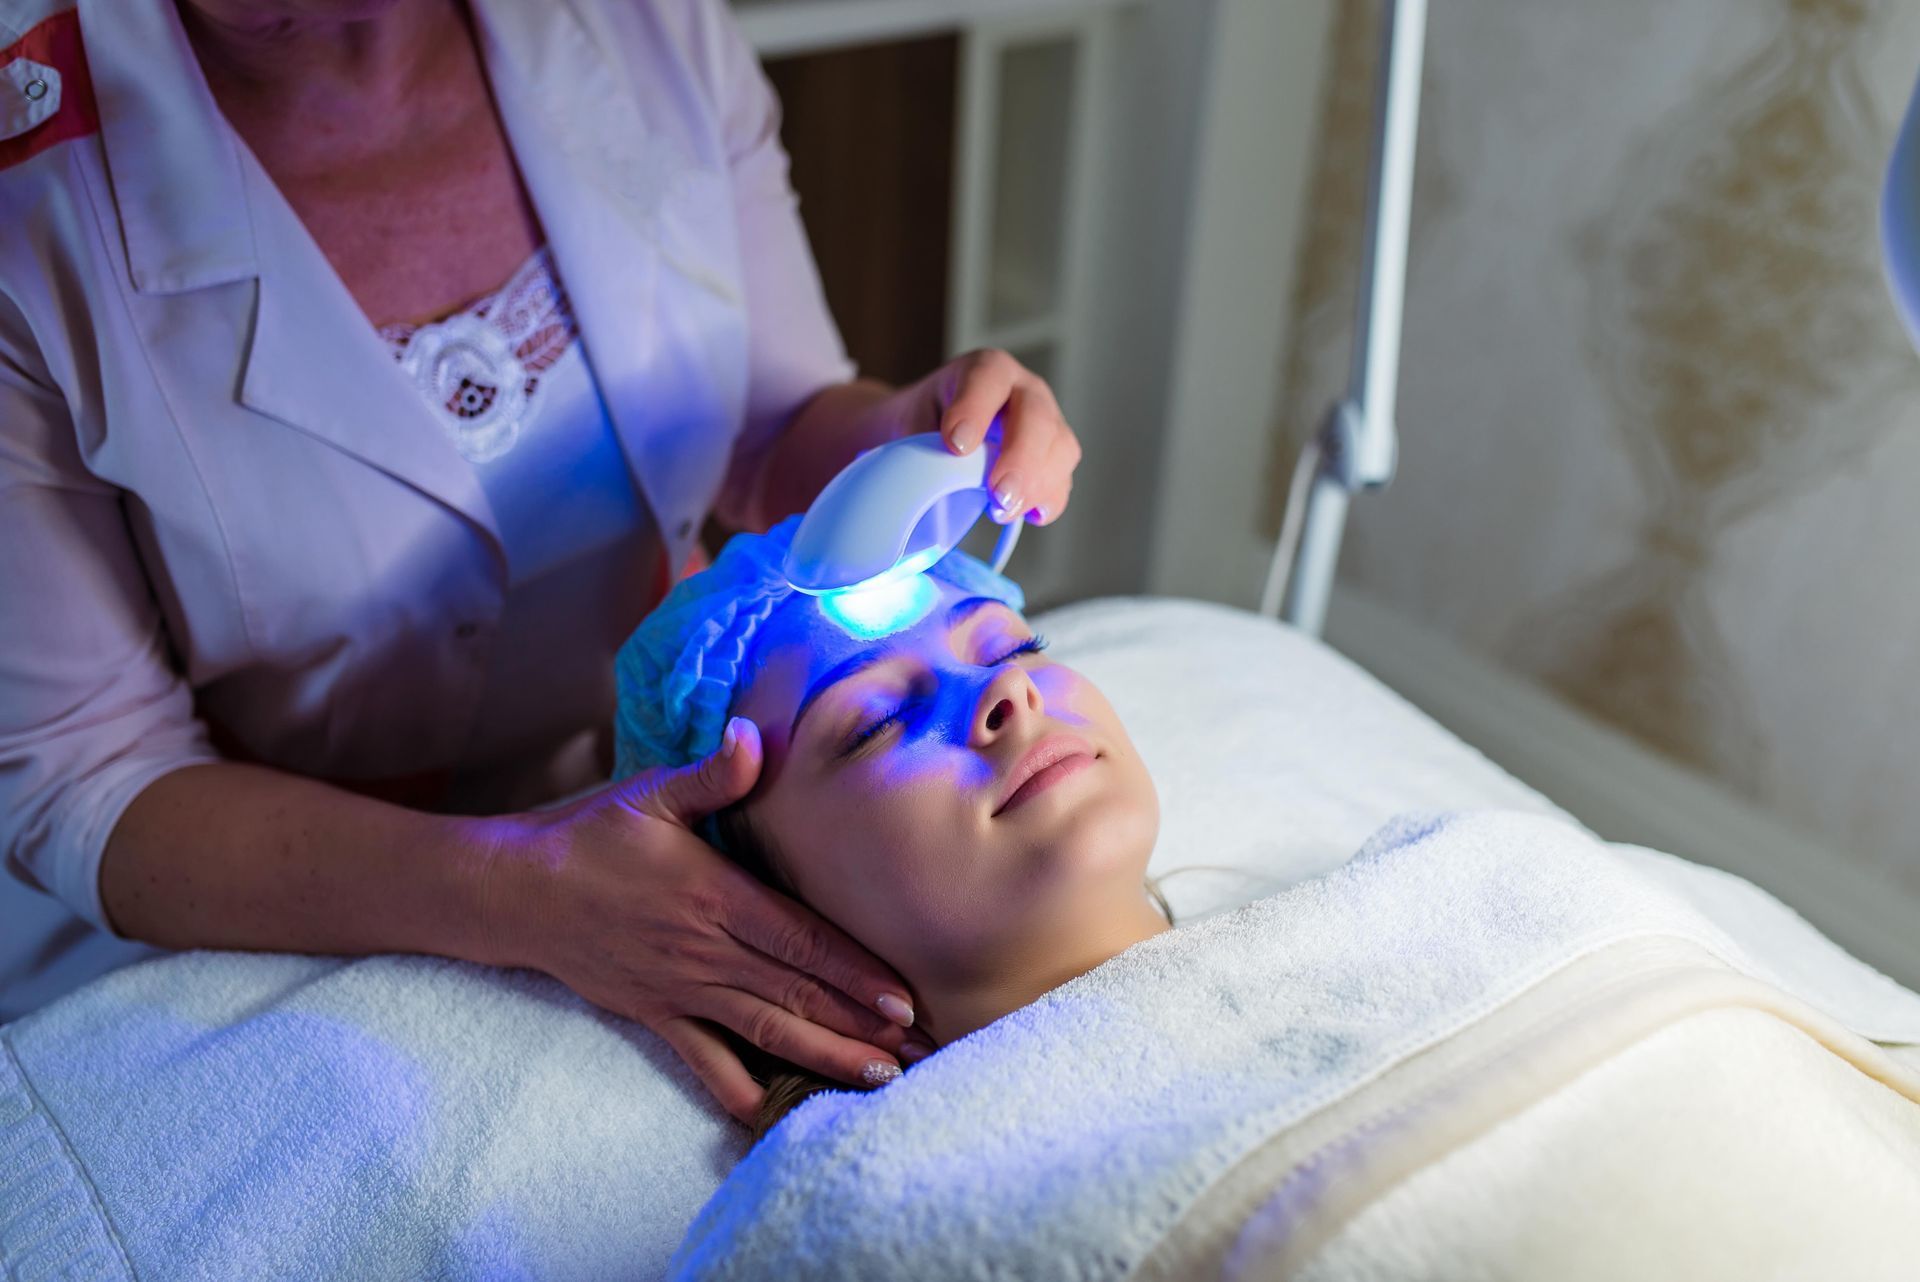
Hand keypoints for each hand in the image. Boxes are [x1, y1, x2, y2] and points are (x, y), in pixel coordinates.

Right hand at [478, 719, 925, 1122]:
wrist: (518, 891)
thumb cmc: (593, 835)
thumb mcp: (652, 792)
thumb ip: (713, 774)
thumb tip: (754, 735)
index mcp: (716, 897)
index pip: (799, 941)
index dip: (853, 972)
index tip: (901, 999)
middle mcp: (704, 950)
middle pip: (796, 994)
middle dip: (860, 1024)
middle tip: (920, 1049)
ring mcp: (679, 988)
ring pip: (764, 1031)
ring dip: (824, 1056)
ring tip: (878, 1077)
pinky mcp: (654, 1014)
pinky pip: (701, 1060)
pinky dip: (736, 1088)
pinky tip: (771, 1110)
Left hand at [888, 348, 1082, 526]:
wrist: (929, 432)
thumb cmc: (923, 422)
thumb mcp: (909, 423)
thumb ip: (919, 447)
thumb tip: (928, 487)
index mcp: (986, 370)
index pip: (988, 380)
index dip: (975, 411)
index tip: (956, 446)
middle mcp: (1024, 391)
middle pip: (1037, 417)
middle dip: (1020, 459)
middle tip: (998, 494)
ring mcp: (1047, 424)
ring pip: (1061, 449)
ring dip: (1037, 486)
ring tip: (1003, 512)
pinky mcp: (1053, 458)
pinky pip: (1062, 480)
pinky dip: (1048, 500)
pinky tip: (1029, 516)